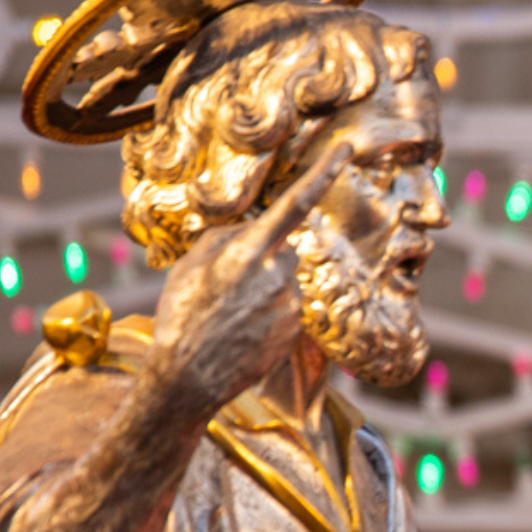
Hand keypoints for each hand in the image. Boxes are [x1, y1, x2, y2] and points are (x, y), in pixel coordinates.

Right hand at [148, 142, 351, 414]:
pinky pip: (286, 310)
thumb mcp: (191, 265)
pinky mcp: (296, 330)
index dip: (323, 174)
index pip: (294, 204)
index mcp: (250, 252)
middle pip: (285, 251)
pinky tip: (243, 332)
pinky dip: (268, 315)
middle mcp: (279, 275)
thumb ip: (227, 237)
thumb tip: (255, 228)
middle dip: (265, 260)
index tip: (348, 151)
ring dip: (265, 291)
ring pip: (285, 282)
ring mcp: (291, 305)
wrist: (187, 379)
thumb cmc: (183, 316)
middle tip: (227, 289)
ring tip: (230, 316)